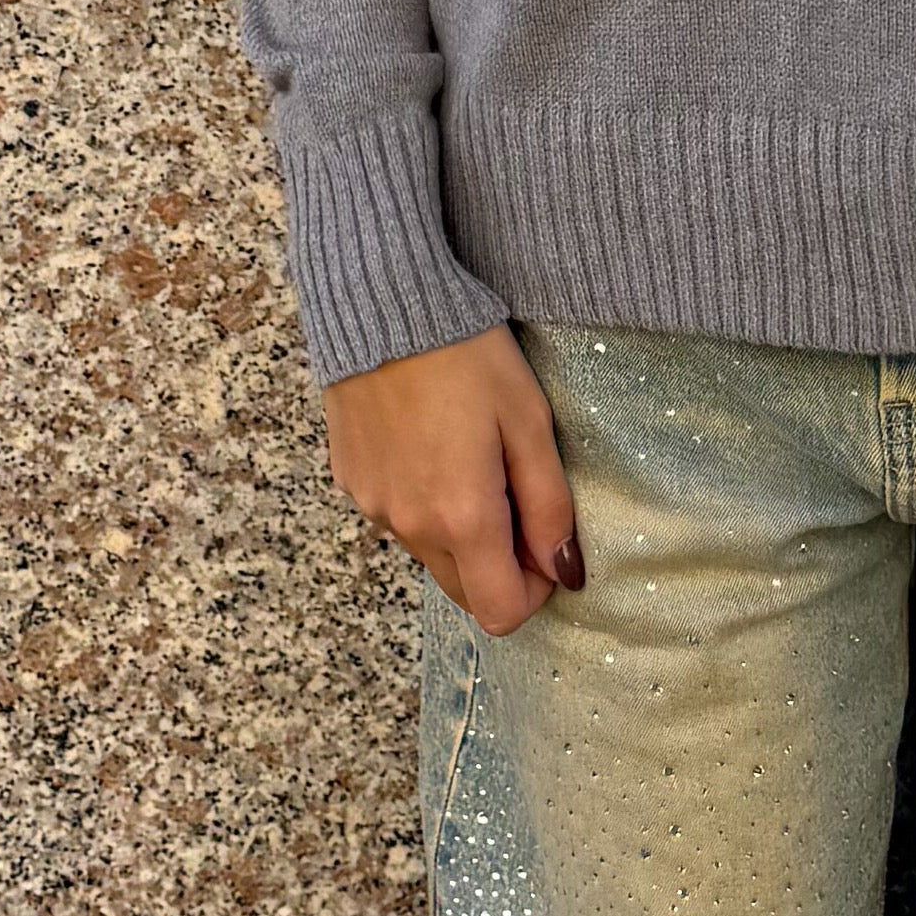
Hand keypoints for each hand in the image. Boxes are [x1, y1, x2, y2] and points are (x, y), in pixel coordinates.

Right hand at [321, 326, 583, 634]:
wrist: (382, 303)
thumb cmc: (468, 355)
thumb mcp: (529, 424)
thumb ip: (549, 507)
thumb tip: (565, 571)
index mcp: (462, 518)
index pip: (501, 612)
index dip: (534, 591)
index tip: (546, 545)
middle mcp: (411, 526)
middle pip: (464, 592)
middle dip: (498, 566)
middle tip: (515, 496)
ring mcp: (374, 506)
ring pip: (430, 555)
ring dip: (459, 534)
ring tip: (471, 459)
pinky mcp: (350, 481)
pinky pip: (397, 518)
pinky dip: (422, 503)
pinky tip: (430, 445)